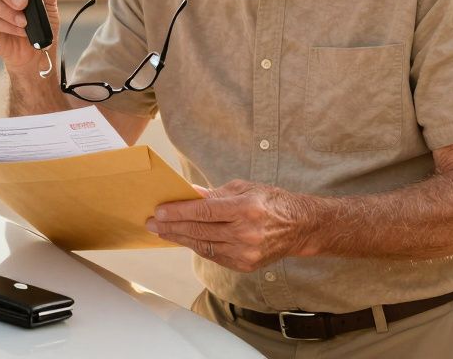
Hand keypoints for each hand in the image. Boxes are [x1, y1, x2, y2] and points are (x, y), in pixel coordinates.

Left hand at [145, 180, 318, 271]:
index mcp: (246, 209)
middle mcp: (246, 233)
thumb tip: (189, 194)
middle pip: (200, 231)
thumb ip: (215, 194)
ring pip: (204, 246)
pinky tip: (184, 240)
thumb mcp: (244, 188)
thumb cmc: (270, 202)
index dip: (179, 212)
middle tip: (153, 223)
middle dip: (172, 227)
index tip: (160, 211)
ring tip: (163, 232)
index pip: (204, 211)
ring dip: (180, 239)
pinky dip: (197, 247)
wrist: (299, 227)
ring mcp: (246, 252)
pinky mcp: (245, 265)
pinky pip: (214, 256)